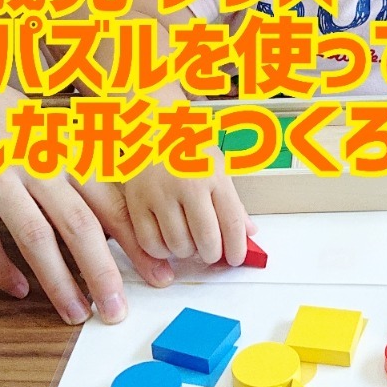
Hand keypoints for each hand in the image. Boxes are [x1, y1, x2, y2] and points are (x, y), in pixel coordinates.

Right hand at [0, 88, 173, 324]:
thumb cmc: (10, 120)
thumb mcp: (56, 137)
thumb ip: (85, 174)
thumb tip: (123, 220)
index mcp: (66, 152)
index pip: (110, 203)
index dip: (136, 243)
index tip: (159, 274)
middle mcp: (37, 163)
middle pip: (78, 224)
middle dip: (102, 272)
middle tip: (118, 311)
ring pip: (33, 235)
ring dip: (57, 280)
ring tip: (76, 313)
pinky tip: (19, 290)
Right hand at [123, 146, 257, 266]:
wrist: (152, 128)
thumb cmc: (188, 148)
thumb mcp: (218, 166)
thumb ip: (233, 202)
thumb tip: (249, 232)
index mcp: (213, 174)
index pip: (232, 222)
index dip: (237, 248)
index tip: (236, 257)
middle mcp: (187, 183)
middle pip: (206, 239)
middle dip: (213, 254)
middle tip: (211, 252)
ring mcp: (160, 193)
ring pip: (178, 245)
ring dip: (187, 252)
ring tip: (189, 241)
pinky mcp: (137, 201)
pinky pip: (150, 243)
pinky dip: (161, 250)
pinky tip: (167, 240)